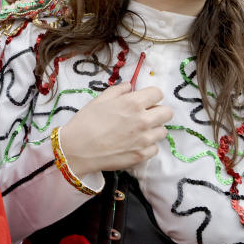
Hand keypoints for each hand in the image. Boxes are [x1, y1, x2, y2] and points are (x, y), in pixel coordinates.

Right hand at [58, 83, 172, 176]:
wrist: (76, 150)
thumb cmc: (85, 122)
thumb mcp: (100, 99)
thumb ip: (118, 90)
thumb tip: (130, 87)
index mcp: (133, 103)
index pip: (158, 93)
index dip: (151, 95)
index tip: (145, 100)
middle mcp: (143, 120)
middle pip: (167, 112)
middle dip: (158, 111)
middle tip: (145, 115)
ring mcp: (144, 140)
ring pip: (163, 131)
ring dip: (153, 129)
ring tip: (139, 131)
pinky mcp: (141, 156)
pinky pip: (155, 148)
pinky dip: (147, 146)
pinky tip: (134, 144)